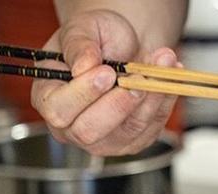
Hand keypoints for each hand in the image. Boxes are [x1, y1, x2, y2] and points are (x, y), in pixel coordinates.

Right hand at [31, 10, 178, 155]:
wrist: (126, 47)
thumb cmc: (98, 39)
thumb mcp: (83, 28)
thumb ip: (79, 45)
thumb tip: (84, 66)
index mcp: (49, 98)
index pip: (59, 110)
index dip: (84, 94)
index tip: (107, 72)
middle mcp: (73, 126)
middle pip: (91, 131)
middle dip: (120, 103)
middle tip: (139, 75)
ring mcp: (105, 139)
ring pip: (129, 131)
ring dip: (151, 96)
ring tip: (164, 62)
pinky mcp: (134, 141)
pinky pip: (153, 127)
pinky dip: (164, 100)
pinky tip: (168, 77)